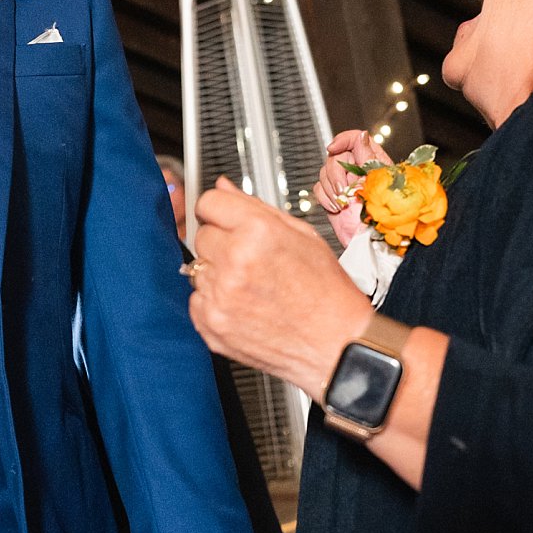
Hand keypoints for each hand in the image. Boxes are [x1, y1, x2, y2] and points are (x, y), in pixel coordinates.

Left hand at [191, 178, 372, 396]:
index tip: (226, 219)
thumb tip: (223, 187)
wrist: (335, 345)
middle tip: (251, 259)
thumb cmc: (326, 293)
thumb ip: (256, 208)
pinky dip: (214, 301)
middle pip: (202, 235)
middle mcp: (234, 261)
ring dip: (218, 272)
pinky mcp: (211, 324)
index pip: (208, 203)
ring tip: (253, 285)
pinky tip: (245, 305)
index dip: (220, 211)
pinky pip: (196, 300)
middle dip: (222, 242)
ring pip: (198, 268)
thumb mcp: (302, 235)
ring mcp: (219, 295)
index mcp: (258, 232)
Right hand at [315, 129, 388, 248]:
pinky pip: (319, 188)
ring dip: (331, 188)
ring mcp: (344, 184)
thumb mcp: (379, 180)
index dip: (342, 140)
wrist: (375, 243)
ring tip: (343, 203)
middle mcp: (357, 170)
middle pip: (335, 156)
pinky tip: (336, 208)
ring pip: (324, 172)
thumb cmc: (386, 215)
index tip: (333, 149)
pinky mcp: (333, 197)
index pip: (354, 138)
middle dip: (336, 173)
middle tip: (344, 190)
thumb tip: (362, 135)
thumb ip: (368, 157)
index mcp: (373, 160)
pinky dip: (324, 198)